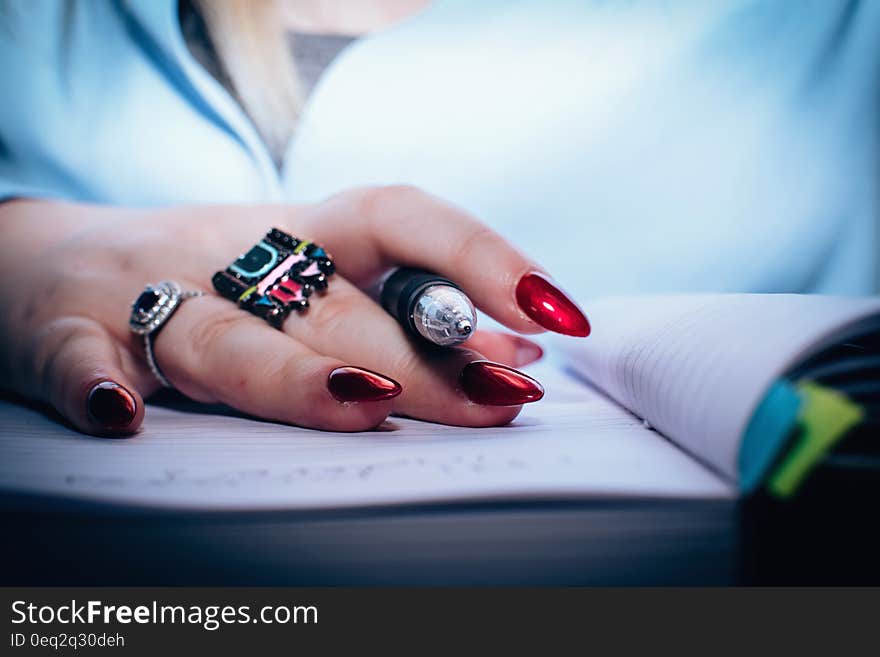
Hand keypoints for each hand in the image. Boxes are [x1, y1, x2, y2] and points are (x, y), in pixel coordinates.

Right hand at [0, 186, 588, 434]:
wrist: (55, 262)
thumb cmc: (213, 282)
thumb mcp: (310, 280)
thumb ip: (405, 315)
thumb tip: (515, 357)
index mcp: (301, 233)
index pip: (403, 221)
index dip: (481, 260)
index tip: (554, 317)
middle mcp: (235, 256)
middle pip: (335, 306)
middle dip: (424, 356)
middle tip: (501, 399)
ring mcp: (149, 295)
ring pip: (225, 337)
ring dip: (292, 373)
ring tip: (365, 404)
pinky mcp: (67, 333)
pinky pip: (74, 355)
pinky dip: (94, 382)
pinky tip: (121, 416)